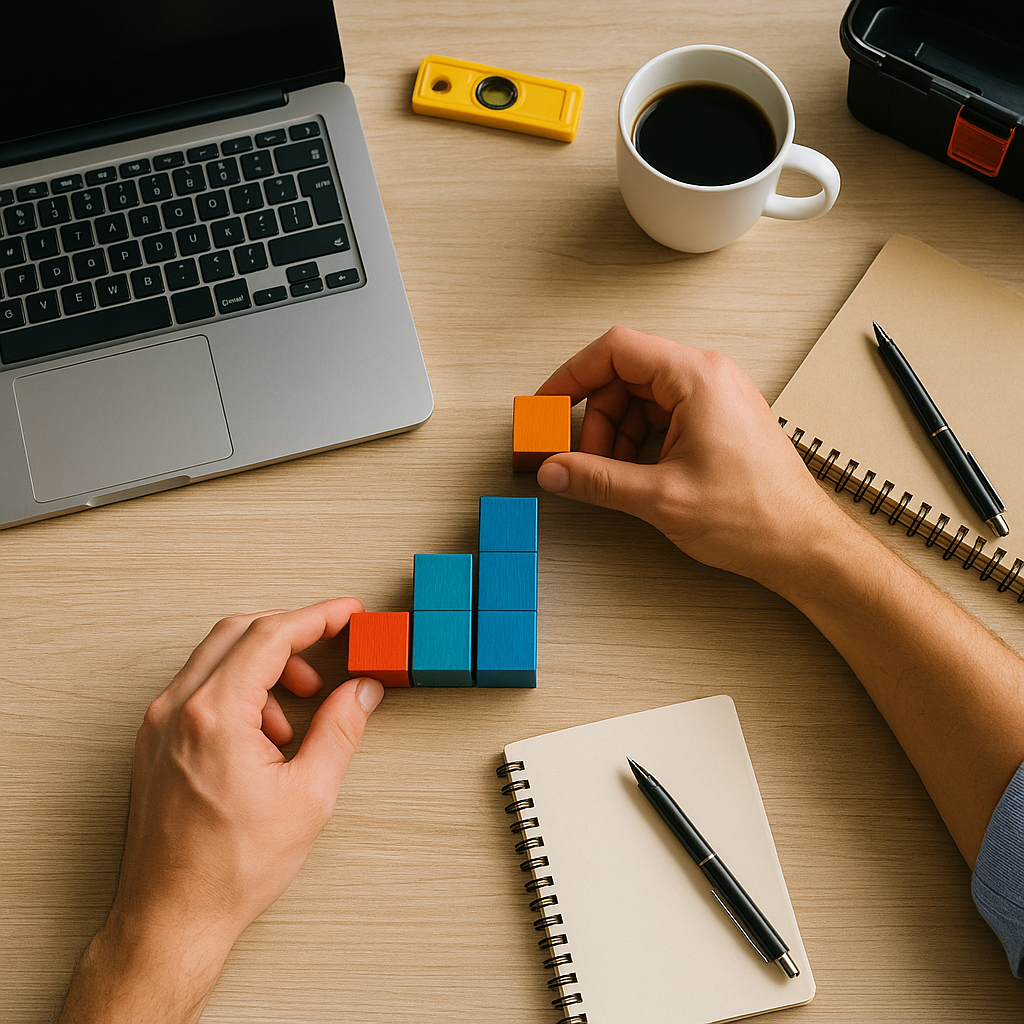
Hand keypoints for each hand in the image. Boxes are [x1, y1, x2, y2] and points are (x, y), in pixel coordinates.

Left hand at [59, 598, 384, 1023]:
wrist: (172, 917)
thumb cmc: (229, 869)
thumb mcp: (309, 797)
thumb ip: (340, 731)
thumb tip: (362, 692)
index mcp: (215, 716)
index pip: (271, 635)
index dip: (316, 617)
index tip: (346, 613)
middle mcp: (177, 710)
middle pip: (239, 631)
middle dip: (291, 633)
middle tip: (329, 650)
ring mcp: (158, 724)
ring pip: (216, 656)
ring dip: (265, 664)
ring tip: (299, 705)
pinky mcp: (154, 741)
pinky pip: (200, 686)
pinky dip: (239, 688)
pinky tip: (265, 730)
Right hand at [535, 326, 845, 593]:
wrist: (801, 544)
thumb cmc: (755, 515)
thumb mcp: (661, 498)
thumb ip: (597, 480)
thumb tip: (554, 469)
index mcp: (697, 377)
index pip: (617, 349)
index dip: (573, 374)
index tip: (548, 403)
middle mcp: (708, 377)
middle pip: (625, 376)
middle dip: (595, 417)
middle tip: (579, 458)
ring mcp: (714, 398)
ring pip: (640, 399)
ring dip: (615, 434)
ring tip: (610, 475)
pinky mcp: (716, 421)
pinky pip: (661, 417)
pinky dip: (637, 442)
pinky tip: (633, 475)